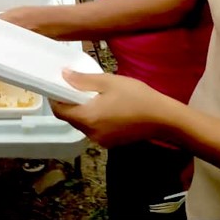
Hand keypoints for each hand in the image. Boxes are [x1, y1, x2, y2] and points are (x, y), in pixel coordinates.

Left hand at [50, 70, 169, 147]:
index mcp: (88, 118)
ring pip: (82, 125)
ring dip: (81, 111)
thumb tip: (63, 75)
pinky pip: (94, 130)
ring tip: (90, 95)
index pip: (60, 111)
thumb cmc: (136, 97)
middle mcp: (91, 133)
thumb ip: (83, 80)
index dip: (55, 99)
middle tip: (74, 87)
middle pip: (70, 119)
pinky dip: (93, 119)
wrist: (164, 119)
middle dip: (68, 104)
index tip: (56, 86)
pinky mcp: (111, 143)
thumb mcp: (108, 82)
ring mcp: (101, 141)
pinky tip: (103, 107)